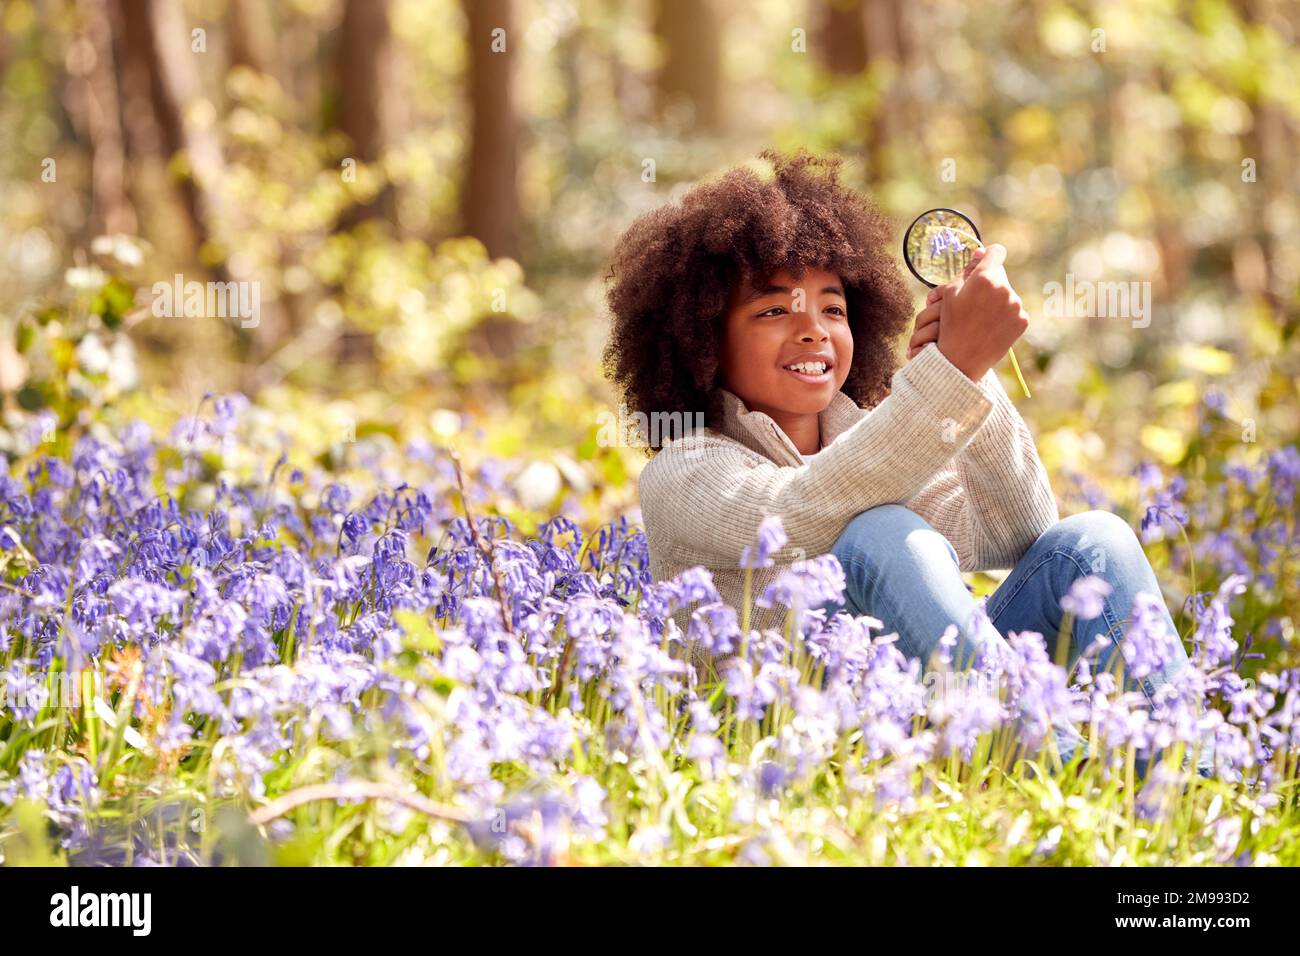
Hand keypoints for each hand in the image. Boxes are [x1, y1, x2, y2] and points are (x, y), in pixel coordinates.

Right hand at [909, 245, 1029, 380]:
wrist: (961, 360)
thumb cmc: (951, 324)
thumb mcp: (950, 294)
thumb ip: (968, 269)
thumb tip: (981, 252)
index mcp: (985, 278)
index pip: (996, 252)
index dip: (988, 256)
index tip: (983, 262)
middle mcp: (1004, 288)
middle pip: (1000, 274)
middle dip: (989, 281)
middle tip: (974, 300)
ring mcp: (1016, 305)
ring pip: (1007, 293)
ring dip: (997, 299)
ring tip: (981, 317)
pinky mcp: (1023, 320)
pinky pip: (1014, 310)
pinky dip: (1004, 315)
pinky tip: (990, 326)